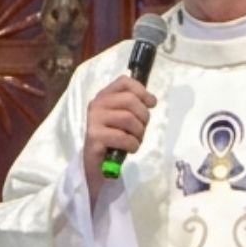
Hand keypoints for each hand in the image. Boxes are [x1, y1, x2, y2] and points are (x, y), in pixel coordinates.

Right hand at [83, 76, 156, 201]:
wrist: (97, 164)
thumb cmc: (113, 138)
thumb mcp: (123, 118)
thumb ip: (133, 106)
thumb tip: (151, 101)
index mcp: (104, 96)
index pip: (124, 82)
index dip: (142, 91)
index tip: (151, 104)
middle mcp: (96, 105)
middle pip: (130, 100)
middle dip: (143, 116)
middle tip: (141, 129)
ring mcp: (94, 120)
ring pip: (128, 118)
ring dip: (139, 133)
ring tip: (135, 140)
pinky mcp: (95, 137)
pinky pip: (123, 137)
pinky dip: (133, 145)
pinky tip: (130, 149)